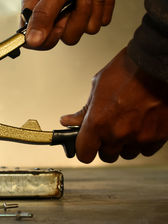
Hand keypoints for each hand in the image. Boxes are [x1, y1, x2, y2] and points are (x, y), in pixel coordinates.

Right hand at [22, 0, 114, 49]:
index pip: (39, 43)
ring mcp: (77, 18)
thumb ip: (42, 16)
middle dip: (76, 16)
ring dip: (91, 8)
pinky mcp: (95, 15)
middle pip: (69, 38)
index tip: (58, 21)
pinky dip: (102, 5)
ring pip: (88, 29)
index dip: (50, 37)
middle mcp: (57, 20)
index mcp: (37, 15)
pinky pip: (102, 20)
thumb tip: (32, 41)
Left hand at [60, 48, 167, 162]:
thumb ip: (84, 111)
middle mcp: (117, 133)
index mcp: (98, 122)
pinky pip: (146, 150)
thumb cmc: (129, 70)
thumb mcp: (98, 87)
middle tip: (108, 129)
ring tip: (127, 124)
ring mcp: (139, 137)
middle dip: (105, 144)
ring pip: (126, 154)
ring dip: (124, 144)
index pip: (84, 153)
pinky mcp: (158, 137)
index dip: (84, 150)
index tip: (85, 146)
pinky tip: (142, 125)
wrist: (158, 64)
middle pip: (106, 155)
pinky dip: (143, 141)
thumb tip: (69, 121)